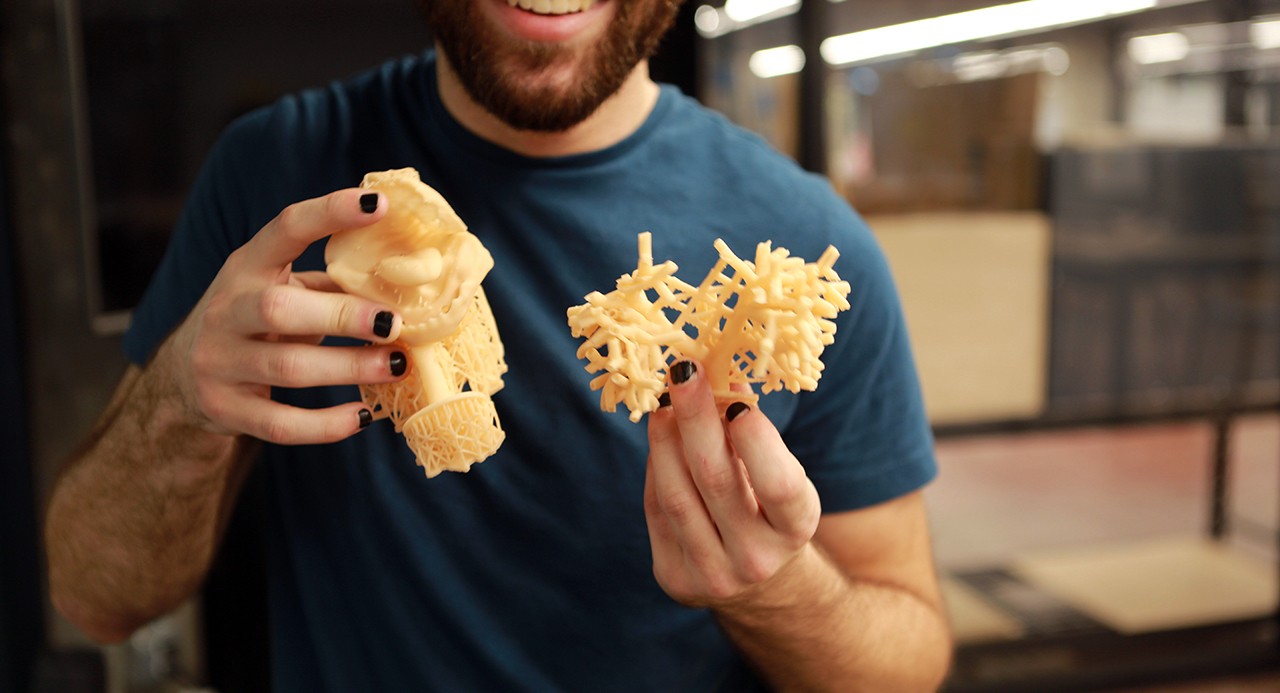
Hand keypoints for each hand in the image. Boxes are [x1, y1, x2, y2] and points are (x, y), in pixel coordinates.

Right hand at [156, 189, 406, 444]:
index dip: (329, 213)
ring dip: (348, 368)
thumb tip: (415, 279)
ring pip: (285, 368)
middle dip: (342, 316)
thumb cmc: (259, 321)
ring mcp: (219, 362)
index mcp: (247, 267)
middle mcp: (225, 310)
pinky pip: (279, 423)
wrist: (183, 376)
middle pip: (278, 310)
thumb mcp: (283, 288)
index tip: (378, 204)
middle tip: (394, 322)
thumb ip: (334, 282)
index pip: (284, 229)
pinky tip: (363, 416)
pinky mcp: (225, 409)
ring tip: (397, 366)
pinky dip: (325, 424)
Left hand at [644, 360, 821, 609]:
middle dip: (696, 419)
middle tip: (683, 374)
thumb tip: (723, 377)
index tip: (735, 402)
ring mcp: (713, 576)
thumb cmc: (771, 510)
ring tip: (663, 402)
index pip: (780, 485)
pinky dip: (656, 467)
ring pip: (676, 496)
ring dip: (665, 440)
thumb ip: (754, 435)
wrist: (759, 583)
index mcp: (796, 530)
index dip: (757, 441)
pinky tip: (659, 436)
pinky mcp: (676, 579)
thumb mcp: (781, 474)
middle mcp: (757, 559)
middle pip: (716, 481)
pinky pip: (656, 510)